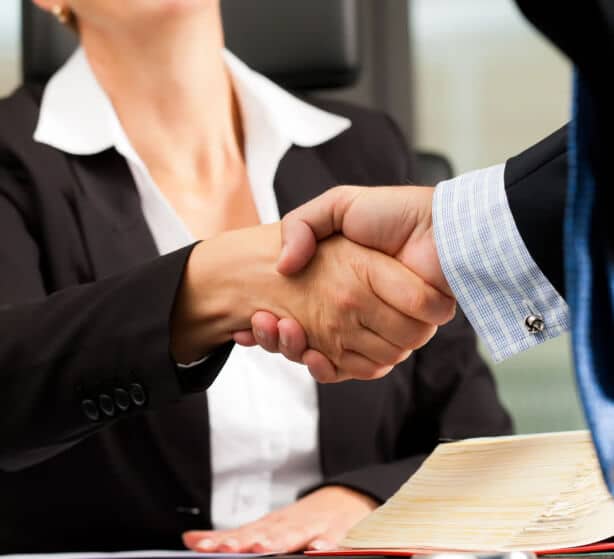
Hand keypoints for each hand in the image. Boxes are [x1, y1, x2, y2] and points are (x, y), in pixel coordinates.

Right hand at [173, 223, 451, 379]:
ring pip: (322, 356)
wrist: (439, 227)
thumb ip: (303, 225)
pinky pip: (356, 368)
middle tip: (255, 324)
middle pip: (302, 338)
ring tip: (276, 328)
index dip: (270, 321)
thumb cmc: (391, 212)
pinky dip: (327, 368)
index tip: (247, 319)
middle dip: (276, 338)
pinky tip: (309, 353)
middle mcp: (352, 308)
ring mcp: (371, 327)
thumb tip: (282, 266)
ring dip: (293, 349)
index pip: (295, 312)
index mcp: (339, 282)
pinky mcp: (392, 342)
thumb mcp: (338, 205)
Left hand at [182, 486, 377, 552]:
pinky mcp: (339, 532)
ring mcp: (314, 527)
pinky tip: (318, 550)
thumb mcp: (267, 526)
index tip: (201, 547)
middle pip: (266, 533)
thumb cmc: (302, 519)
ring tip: (262, 548)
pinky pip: (334, 539)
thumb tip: (190, 539)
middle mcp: (289, 525)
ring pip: (296, 535)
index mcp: (270, 525)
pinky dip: (327, 543)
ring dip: (279, 541)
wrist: (347, 497)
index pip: (242, 534)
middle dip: (248, 541)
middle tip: (230, 548)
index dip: (222, 541)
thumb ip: (233, 536)